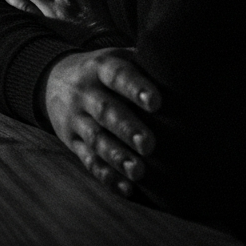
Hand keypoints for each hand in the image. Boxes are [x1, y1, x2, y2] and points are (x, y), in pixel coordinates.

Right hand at [42, 48, 161, 195]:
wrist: (53, 79)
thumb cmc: (103, 72)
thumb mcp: (117, 57)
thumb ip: (146, 62)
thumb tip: (192, 68)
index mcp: (99, 68)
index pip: (117, 75)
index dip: (135, 88)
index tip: (156, 102)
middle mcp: (84, 92)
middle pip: (105, 111)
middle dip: (127, 128)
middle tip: (149, 145)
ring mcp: (75, 118)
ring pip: (96, 138)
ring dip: (117, 156)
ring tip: (138, 172)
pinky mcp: (72, 141)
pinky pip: (88, 160)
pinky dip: (107, 175)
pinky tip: (127, 188)